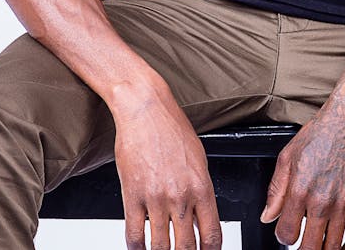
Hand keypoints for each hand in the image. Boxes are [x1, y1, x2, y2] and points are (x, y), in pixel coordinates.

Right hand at [112, 80, 221, 249]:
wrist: (145, 108)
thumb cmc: (172, 128)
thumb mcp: (198, 159)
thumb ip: (201, 192)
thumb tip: (201, 220)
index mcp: (202, 187)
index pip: (212, 237)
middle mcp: (180, 196)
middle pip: (187, 249)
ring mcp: (156, 197)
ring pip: (161, 247)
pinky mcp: (133, 195)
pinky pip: (135, 235)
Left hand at [260, 99, 344, 249]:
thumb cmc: (321, 133)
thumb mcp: (288, 156)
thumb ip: (276, 190)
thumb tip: (267, 216)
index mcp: (300, 189)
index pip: (287, 233)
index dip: (284, 237)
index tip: (287, 232)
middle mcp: (321, 200)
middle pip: (310, 247)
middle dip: (304, 249)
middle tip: (305, 243)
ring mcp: (344, 204)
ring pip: (333, 247)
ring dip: (325, 249)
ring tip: (321, 244)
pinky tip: (343, 245)